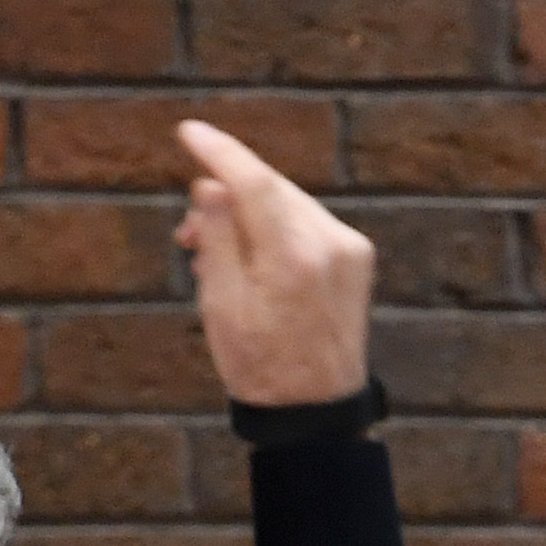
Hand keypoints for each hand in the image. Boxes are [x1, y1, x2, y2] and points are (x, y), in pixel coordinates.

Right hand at [176, 119, 375, 407]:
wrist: (315, 412)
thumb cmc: (260, 366)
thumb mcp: (221, 304)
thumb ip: (217, 237)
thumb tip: (211, 185)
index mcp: (294, 257)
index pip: (254, 181)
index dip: (219, 152)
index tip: (189, 132)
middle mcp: (331, 244)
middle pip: (271, 188)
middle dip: (226, 195)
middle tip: (188, 230)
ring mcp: (351, 250)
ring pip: (288, 204)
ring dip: (248, 214)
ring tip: (211, 252)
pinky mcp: (358, 259)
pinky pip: (306, 224)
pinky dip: (275, 229)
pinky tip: (250, 258)